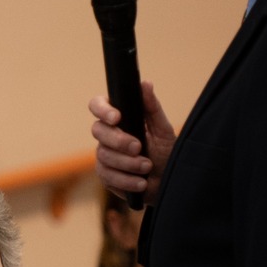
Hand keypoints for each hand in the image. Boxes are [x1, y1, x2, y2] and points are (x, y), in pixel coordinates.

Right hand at [89, 81, 174, 199]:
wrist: (168, 180)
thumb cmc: (165, 151)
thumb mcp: (162, 128)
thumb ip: (152, 107)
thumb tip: (145, 83)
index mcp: (118, 118)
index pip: (97, 105)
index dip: (102, 109)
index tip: (117, 117)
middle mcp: (107, 135)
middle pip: (98, 131)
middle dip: (119, 140)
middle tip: (138, 147)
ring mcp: (104, 155)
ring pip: (104, 156)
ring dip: (128, 163)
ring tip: (147, 167)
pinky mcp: (106, 176)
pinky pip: (108, 176)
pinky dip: (127, 180)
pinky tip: (141, 183)